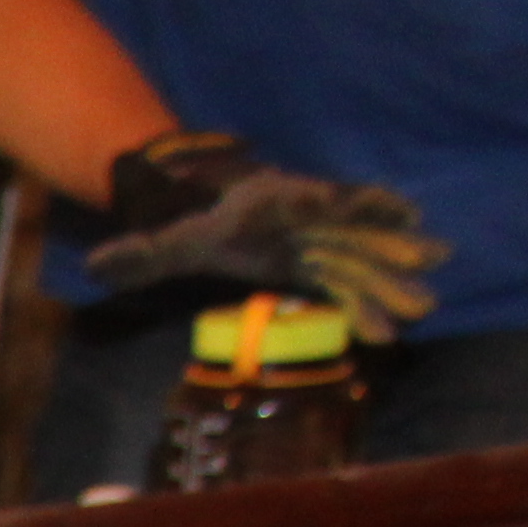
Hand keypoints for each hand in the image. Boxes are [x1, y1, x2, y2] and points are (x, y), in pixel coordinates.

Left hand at [77, 131, 441, 339]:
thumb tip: (96, 269)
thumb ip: (135, 253)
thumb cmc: (180, 218)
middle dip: (389, 254)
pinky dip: (363, 300)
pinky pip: (341, 282)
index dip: (355, 206)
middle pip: (350, 235)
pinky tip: (389, 325)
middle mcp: (301, 217)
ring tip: (426, 306)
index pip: (320, 202)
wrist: (191, 202)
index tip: (394, 211)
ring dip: (389, 281)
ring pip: (357, 260)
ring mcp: (309, 238)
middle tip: (431, 267)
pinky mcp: (307, 261)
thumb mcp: (159, 237)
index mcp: (273, 203)